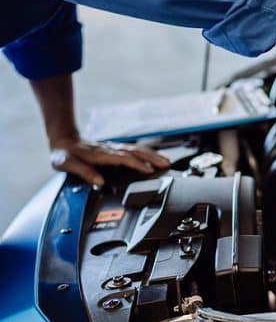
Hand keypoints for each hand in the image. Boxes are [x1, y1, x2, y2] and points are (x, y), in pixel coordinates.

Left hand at [49, 137, 169, 186]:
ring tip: (166, 161)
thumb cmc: (64, 154)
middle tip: (166, 164)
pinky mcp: (115, 149)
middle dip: (152, 158)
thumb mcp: (67, 164)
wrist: (63, 140)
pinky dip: (146, 153)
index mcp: (100, 155)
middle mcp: (109, 150)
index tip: (149, 170)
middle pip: (135, 152)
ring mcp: (113, 148)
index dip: (137, 164)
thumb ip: (83, 172)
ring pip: (137, 150)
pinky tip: (154, 157)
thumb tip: (99, 182)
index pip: (123, 159)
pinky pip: (134, 150)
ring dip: (152, 155)